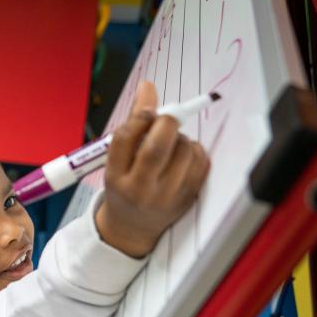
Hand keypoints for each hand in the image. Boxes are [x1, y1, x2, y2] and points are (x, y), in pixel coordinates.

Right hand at [95, 81, 210, 257]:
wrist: (132, 228)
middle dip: (166, 121)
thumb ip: (132, 126)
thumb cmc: (124, 186)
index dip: (140, 114)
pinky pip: (201, 161)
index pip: (125, 139)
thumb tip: (148, 87)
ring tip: (171, 143)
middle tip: (168, 116)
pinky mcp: (188, 197)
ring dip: (180, 136)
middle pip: (157, 147)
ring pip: (183, 150)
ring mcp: (167, 196)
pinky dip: (194, 149)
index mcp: (116, 176)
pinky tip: (183, 154)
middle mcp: (140, 189)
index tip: (149, 103)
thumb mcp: (115, 161)